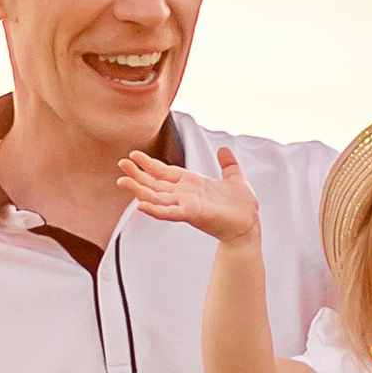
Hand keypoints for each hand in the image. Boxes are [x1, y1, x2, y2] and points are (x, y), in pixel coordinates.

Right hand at [118, 143, 260, 245]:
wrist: (250, 223)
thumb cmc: (242, 205)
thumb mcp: (235, 178)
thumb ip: (228, 164)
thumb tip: (224, 149)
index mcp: (191, 184)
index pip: (165, 172)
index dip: (149, 164)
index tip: (134, 155)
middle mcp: (184, 195)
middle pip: (155, 184)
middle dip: (138, 174)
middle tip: (121, 164)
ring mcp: (186, 205)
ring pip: (156, 197)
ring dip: (139, 190)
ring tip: (122, 181)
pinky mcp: (191, 214)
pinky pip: (169, 213)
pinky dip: (155, 209)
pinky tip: (140, 205)